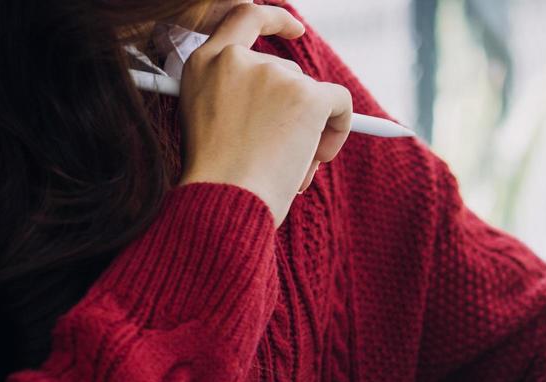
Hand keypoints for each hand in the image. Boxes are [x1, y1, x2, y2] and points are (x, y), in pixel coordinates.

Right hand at [176, 3, 353, 224]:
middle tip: (285, 158)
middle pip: (290, 74)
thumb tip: (287, 114)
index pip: (244, 18)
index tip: (295, 30)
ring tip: (290, 170)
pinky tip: (319, 157)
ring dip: (312, 133)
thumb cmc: (216, 180)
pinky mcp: (307, 95)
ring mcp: (274, 74)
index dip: (274, 20)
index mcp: (204, 63)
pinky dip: (339, 130)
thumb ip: (239, 102)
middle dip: (296, 115)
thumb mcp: (210, 125)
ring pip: (315, 96)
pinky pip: (341, 104)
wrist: (224, 199)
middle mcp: (237, 60)